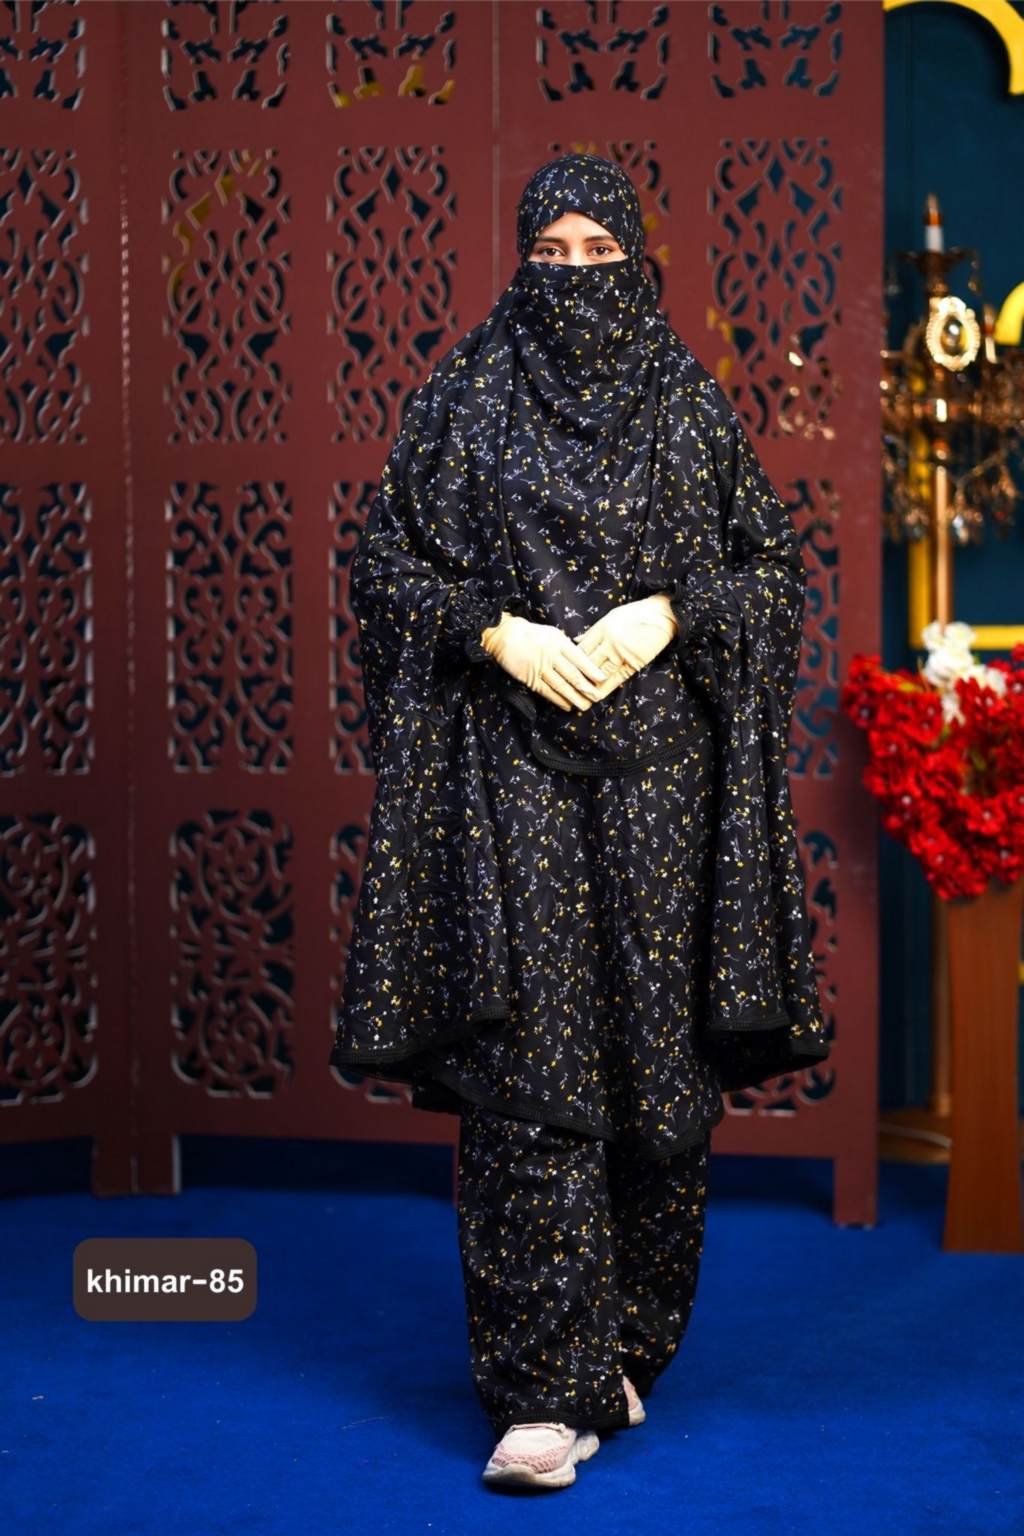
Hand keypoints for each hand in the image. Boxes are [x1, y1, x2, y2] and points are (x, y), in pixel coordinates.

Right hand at [480, 613, 609, 712]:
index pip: (579, 658)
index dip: (591, 670)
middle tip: (597, 697)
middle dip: (586, 688)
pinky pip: (547, 692)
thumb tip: (585, 660)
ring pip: (561, 686)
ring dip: (574, 697)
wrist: (506, 636)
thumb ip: (567, 647)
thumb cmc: (533, 635)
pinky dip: (558, 700)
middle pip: (572, 675)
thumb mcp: (553, 634)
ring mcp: (540, 668)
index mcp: (558, 642)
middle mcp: (551, 655)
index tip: (602, 679)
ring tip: (584, 705)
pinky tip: (567, 705)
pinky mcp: (530, 678)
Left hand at [574, 594, 677, 701]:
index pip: (581, 648)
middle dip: (577, 676)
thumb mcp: (610, 617)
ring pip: (601, 673)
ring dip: (590, 686)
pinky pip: (617, 678)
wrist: (661, 616)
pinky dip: (606, 688)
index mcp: (602, 628)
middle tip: (567, 687)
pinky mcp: (634, 663)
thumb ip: (593, 632)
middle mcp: (610, 642)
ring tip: (579, 695)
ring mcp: (622, 653)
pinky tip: (598, 695)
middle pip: (588, 663)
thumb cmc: (634, 615)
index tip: (564, 670)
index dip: (572, 661)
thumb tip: (576, 641)